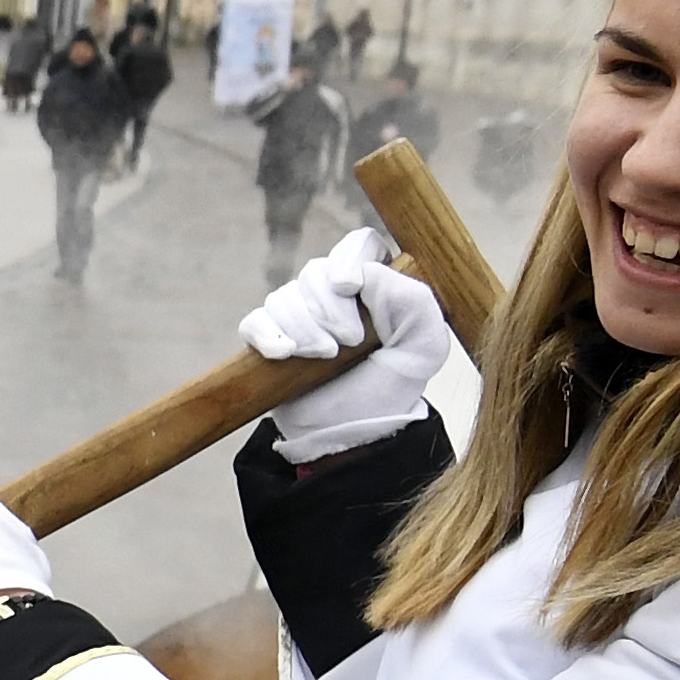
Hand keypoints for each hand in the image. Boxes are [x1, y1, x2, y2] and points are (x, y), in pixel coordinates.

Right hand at [240, 231, 458, 463]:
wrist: (352, 434)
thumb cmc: (391, 389)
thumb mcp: (424, 347)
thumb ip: (412, 300)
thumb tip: (365, 273)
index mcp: (376, 285)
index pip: (359, 244)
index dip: (347, 259)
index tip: (349, 287)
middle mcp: (335, 293)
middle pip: (315, 273)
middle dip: (327, 309)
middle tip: (345, 345)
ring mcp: (300, 315)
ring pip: (284, 298)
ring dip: (303, 329)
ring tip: (323, 359)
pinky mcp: (270, 338)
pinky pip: (255, 322)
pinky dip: (267, 336)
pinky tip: (284, 355)